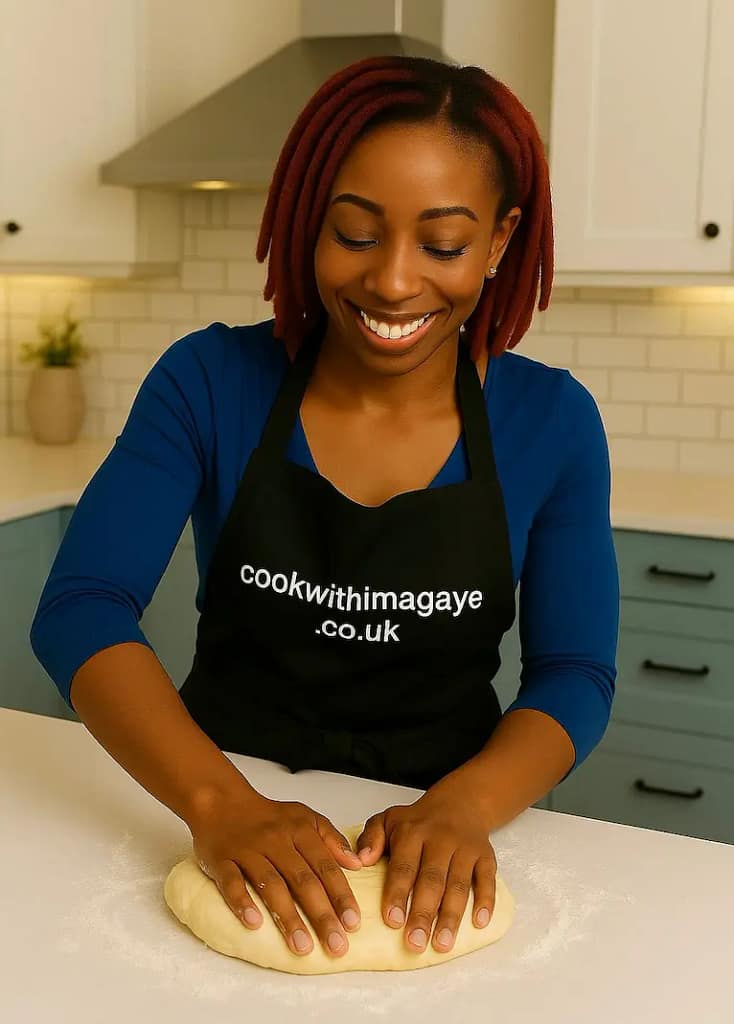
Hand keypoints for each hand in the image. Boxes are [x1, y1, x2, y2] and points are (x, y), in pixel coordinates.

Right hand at [188, 786, 364, 957]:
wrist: (222, 801)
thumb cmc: (268, 817)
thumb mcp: (305, 817)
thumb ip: (331, 839)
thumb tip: (356, 864)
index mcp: (300, 831)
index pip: (325, 866)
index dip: (340, 895)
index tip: (353, 924)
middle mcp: (276, 841)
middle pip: (302, 880)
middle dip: (321, 915)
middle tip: (335, 945)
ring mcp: (248, 850)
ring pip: (270, 885)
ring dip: (287, 917)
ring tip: (302, 946)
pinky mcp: (221, 860)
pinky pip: (231, 882)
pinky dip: (241, 902)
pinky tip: (254, 923)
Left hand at [354, 794, 496, 953]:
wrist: (459, 804)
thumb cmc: (418, 821)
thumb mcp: (387, 819)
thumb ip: (371, 838)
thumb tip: (360, 860)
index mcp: (412, 832)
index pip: (403, 866)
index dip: (398, 893)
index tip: (392, 921)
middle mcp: (440, 839)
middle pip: (432, 880)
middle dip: (423, 913)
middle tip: (415, 943)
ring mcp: (465, 848)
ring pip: (459, 884)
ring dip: (451, 916)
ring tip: (442, 944)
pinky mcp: (486, 855)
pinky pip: (487, 879)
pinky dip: (486, 901)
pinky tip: (479, 923)